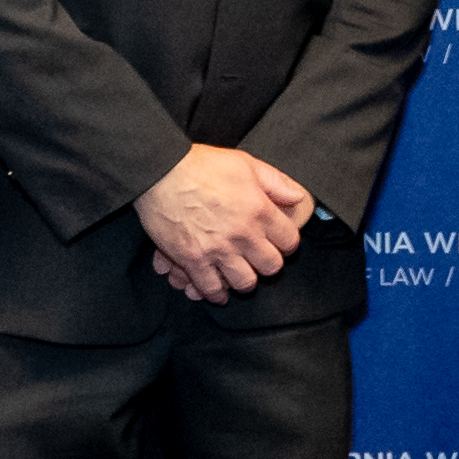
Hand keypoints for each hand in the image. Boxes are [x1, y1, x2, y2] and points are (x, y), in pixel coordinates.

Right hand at [136, 144, 313, 299]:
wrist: (160, 172)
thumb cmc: (201, 165)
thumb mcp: (246, 164)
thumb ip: (276, 182)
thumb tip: (298, 198)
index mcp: (260, 210)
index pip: (290, 241)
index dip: (287, 243)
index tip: (279, 242)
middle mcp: (243, 234)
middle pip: (271, 266)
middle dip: (268, 264)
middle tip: (259, 259)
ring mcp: (218, 249)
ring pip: (245, 282)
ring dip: (244, 280)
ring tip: (240, 275)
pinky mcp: (193, 260)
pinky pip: (210, 288)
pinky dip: (216, 294)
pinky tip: (218, 293)